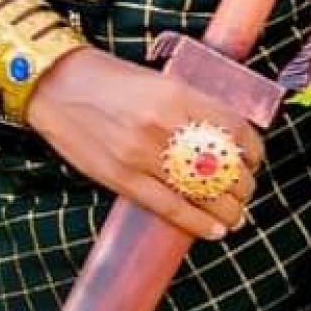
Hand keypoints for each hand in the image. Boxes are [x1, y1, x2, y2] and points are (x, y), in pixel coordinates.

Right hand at [27, 46, 261, 241]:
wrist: (55, 85)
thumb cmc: (108, 79)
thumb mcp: (159, 80)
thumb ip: (190, 106)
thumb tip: (223, 139)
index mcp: (177, 93)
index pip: (234, 129)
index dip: (253, 151)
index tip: (255, 161)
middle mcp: (163, 124)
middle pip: (222, 165)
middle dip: (242, 186)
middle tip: (246, 192)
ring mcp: (140, 154)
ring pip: (200, 192)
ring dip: (226, 210)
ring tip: (235, 216)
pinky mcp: (120, 177)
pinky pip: (168, 208)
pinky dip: (195, 223)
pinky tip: (213, 230)